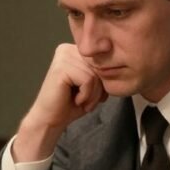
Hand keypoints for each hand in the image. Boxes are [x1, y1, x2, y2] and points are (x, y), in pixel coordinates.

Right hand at [13, 44, 107, 161]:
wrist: (50, 120)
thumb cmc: (72, 104)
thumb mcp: (92, 84)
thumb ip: (101, 71)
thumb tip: (119, 62)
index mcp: (74, 50)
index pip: (103, 61)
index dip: (101, 81)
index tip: (88, 94)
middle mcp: (67, 49)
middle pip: (100, 67)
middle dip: (98, 89)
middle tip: (85, 100)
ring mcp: (63, 57)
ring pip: (96, 74)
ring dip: (92, 94)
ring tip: (80, 101)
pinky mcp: (61, 68)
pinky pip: (88, 80)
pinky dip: (86, 95)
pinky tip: (75, 100)